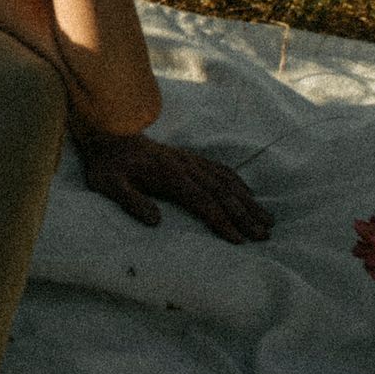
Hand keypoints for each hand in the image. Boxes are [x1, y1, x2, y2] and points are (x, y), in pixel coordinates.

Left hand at [77, 131, 272, 244]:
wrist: (108, 132)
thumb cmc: (107, 165)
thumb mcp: (109, 185)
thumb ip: (131, 201)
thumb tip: (155, 221)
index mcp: (169, 175)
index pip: (202, 201)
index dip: (222, 221)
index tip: (239, 240)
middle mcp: (185, 166)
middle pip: (222, 193)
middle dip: (245, 215)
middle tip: (264, 235)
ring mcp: (189, 161)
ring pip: (225, 181)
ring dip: (247, 201)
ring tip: (267, 220)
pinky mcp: (188, 158)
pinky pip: (219, 169)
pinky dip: (237, 182)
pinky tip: (248, 194)